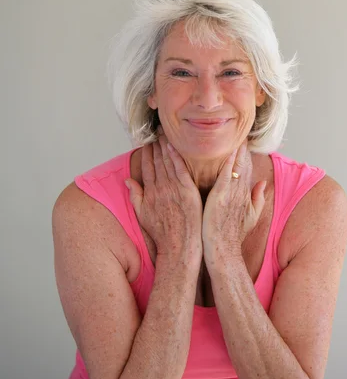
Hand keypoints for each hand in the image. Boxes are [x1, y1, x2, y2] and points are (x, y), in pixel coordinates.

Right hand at [125, 129, 202, 259]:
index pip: (147, 167)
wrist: (178, 245)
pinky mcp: (188, 190)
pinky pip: (181, 169)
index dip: (147, 154)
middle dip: (156, 146)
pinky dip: (177, 156)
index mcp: (149, 192)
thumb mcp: (142, 214)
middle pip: (157, 161)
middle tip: (157, 133)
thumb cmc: (162, 232)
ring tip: (165, 135)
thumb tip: (127, 180)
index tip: (147, 143)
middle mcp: (160, 188)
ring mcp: (174, 188)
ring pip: (168, 162)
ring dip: (165, 147)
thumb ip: (134, 195)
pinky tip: (174, 146)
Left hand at [202, 140, 266, 259]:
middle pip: (242, 164)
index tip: (243, 140)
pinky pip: (224, 173)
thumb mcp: (250, 217)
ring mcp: (231, 193)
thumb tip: (263, 183)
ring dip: (234, 149)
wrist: (224, 251)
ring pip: (234, 165)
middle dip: (242, 147)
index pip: (247, 169)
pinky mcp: (220, 196)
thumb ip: (257, 199)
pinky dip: (225, 161)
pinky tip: (226, 149)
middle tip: (239, 130)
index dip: (246, 154)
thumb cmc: (233, 236)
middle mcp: (240, 191)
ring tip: (232, 133)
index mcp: (245, 194)